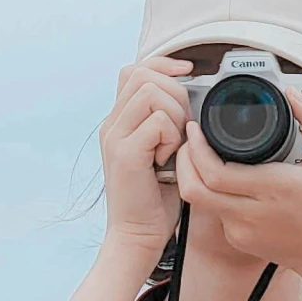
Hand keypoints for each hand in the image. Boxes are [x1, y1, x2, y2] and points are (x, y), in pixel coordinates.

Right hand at [97, 55, 192, 254]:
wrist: (137, 236)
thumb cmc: (155, 198)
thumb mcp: (160, 151)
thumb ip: (166, 123)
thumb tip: (190, 94)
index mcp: (118, 121)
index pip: (134, 70)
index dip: (162, 63)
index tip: (186, 72)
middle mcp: (112, 125)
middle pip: (144, 76)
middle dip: (175, 94)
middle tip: (181, 129)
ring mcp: (115, 137)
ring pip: (152, 93)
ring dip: (174, 116)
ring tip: (172, 145)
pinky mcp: (125, 154)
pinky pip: (158, 122)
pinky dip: (171, 138)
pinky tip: (166, 160)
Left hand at [175, 86, 301, 281]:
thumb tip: (294, 94)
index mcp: (271, 188)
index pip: (214, 173)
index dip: (196, 149)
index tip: (196, 128)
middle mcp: (251, 213)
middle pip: (194, 189)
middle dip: (183, 160)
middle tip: (189, 139)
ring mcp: (241, 231)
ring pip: (199, 202)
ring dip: (193, 176)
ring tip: (199, 154)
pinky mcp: (238, 241)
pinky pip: (215, 212)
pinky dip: (211, 193)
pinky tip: (223, 179)